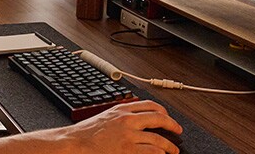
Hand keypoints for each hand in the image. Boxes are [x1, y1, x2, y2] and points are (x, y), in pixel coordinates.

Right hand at [66, 100, 182, 152]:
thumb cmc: (88, 132)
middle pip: (158, 118)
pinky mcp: (127, 150)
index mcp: (123, 109)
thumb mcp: (107, 116)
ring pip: (157, 138)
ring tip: (173, 150)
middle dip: (172, 125)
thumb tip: (135, 118)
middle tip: (178, 131)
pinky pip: (150, 152)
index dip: (163, 111)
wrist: (76, 143)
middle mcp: (128, 120)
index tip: (168, 116)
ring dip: (169, 145)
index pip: (150, 105)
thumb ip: (122, 115)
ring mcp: (129, 136)